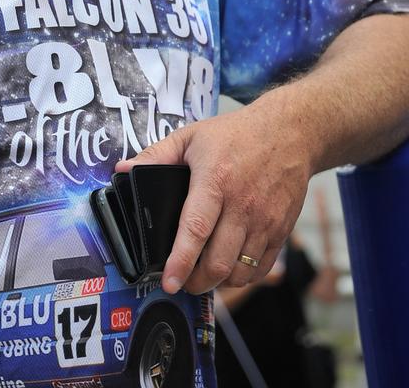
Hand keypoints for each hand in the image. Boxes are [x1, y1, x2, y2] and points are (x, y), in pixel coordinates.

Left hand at [116, 100, 311, 294]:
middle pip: (219, 261)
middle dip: (196, 281)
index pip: (196, 229)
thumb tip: (123, 169)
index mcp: (216, 180)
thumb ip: (156, 154)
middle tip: (182, 281)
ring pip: (241, 271)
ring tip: (203, 276)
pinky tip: (229, 269)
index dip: (180, 261)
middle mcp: (243, 204)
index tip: (168, 282)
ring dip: (219, 282)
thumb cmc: (236, 134)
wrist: (289, 132)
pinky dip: (243, 277)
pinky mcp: (282, 230)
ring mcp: (265, 220)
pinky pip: (262, 268)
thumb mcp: (191, 136)